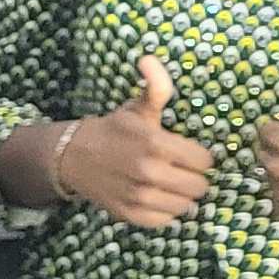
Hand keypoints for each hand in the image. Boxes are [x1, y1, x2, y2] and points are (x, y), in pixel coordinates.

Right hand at [51, 54, 212, 229]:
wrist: (72, 156)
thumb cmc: (114, 130)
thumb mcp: (137, 107)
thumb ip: (155, 86)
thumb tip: (149, 58)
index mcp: (156, 144)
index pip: (205, 161)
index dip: (199, 156)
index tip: (187, 153)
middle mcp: (150, 172)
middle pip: (200, 186)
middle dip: (193, 177)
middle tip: (179, 169)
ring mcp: (140, 196)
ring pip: (186, 206)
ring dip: (181, 196)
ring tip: (168, 183)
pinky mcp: (131, 215)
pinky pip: (166, 220)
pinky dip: (165, 211)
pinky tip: (156, 197)